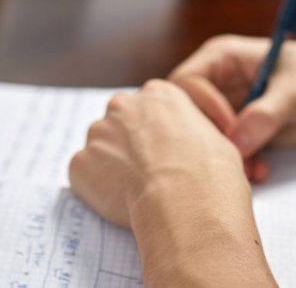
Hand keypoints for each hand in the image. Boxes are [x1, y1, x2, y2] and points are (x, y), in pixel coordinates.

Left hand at [68, 79, 247, 228]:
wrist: (187, 202)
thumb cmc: (211, 174)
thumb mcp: (215, 139)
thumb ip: (189, 133)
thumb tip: (187, 147)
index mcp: (158, 94)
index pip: (147, 108)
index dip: (154, 134)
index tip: (161, 154)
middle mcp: (122, 105)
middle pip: (118, 124)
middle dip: (126, 146)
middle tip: (145, 174)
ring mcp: (98, 133)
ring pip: (99, 150)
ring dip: (110, 168)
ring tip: (135, 192)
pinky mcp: (80, 163)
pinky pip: (84, 176)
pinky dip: (96, 191)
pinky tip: (120, 202)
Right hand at [169, 35, 295, 178]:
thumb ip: (267, 114)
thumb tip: (238, 141)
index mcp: (220, 59)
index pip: (186, 83)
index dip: (202, 108)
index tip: (230, 130)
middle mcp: (216, 83)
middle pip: (187, 113)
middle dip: (209, 138)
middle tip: (236, 159)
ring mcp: (225, 108)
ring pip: (203, 136)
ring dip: (225, 156)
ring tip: (254, 169)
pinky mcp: (238, 130)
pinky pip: (224, 150)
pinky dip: (238, 164)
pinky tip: (261, 170)